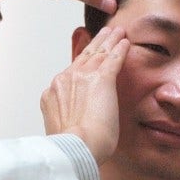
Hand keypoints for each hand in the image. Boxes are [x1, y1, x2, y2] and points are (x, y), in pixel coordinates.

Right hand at [40, 26, 128, 164]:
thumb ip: (65, 117)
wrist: (76, 147)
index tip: (87, 55)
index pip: (70, 72)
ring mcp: (82, 77)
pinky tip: (126, 42)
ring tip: (116, 32)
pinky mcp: (102, 80)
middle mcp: (64, 80)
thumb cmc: (70, 147)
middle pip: (82, 57)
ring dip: (109, 41)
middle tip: (103, 33)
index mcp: (53, 93)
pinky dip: (120, 49)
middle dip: (95, 43)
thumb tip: (73, 123)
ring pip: (97, 53)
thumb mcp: (60, 128)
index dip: (81, 62)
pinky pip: (113, 59)